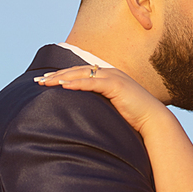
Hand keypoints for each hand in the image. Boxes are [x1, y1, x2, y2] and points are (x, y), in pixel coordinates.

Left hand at [35, 65, 169, 134]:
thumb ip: (100, 105)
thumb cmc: (134, 118)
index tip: (46, 80)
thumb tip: (84, 114)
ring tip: (46, 82)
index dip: (62, 75)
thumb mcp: (113, 108)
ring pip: (81, 74)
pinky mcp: (116, 85)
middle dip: (56, 75)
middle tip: (39, 81)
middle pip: (77, 71)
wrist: (153, 120)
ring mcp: (113, 77)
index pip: (80, 73)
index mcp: (107, 77)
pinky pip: (92, 82)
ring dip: (61, 78)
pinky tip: (63, 86)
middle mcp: (109, 73)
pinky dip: (77, 83)